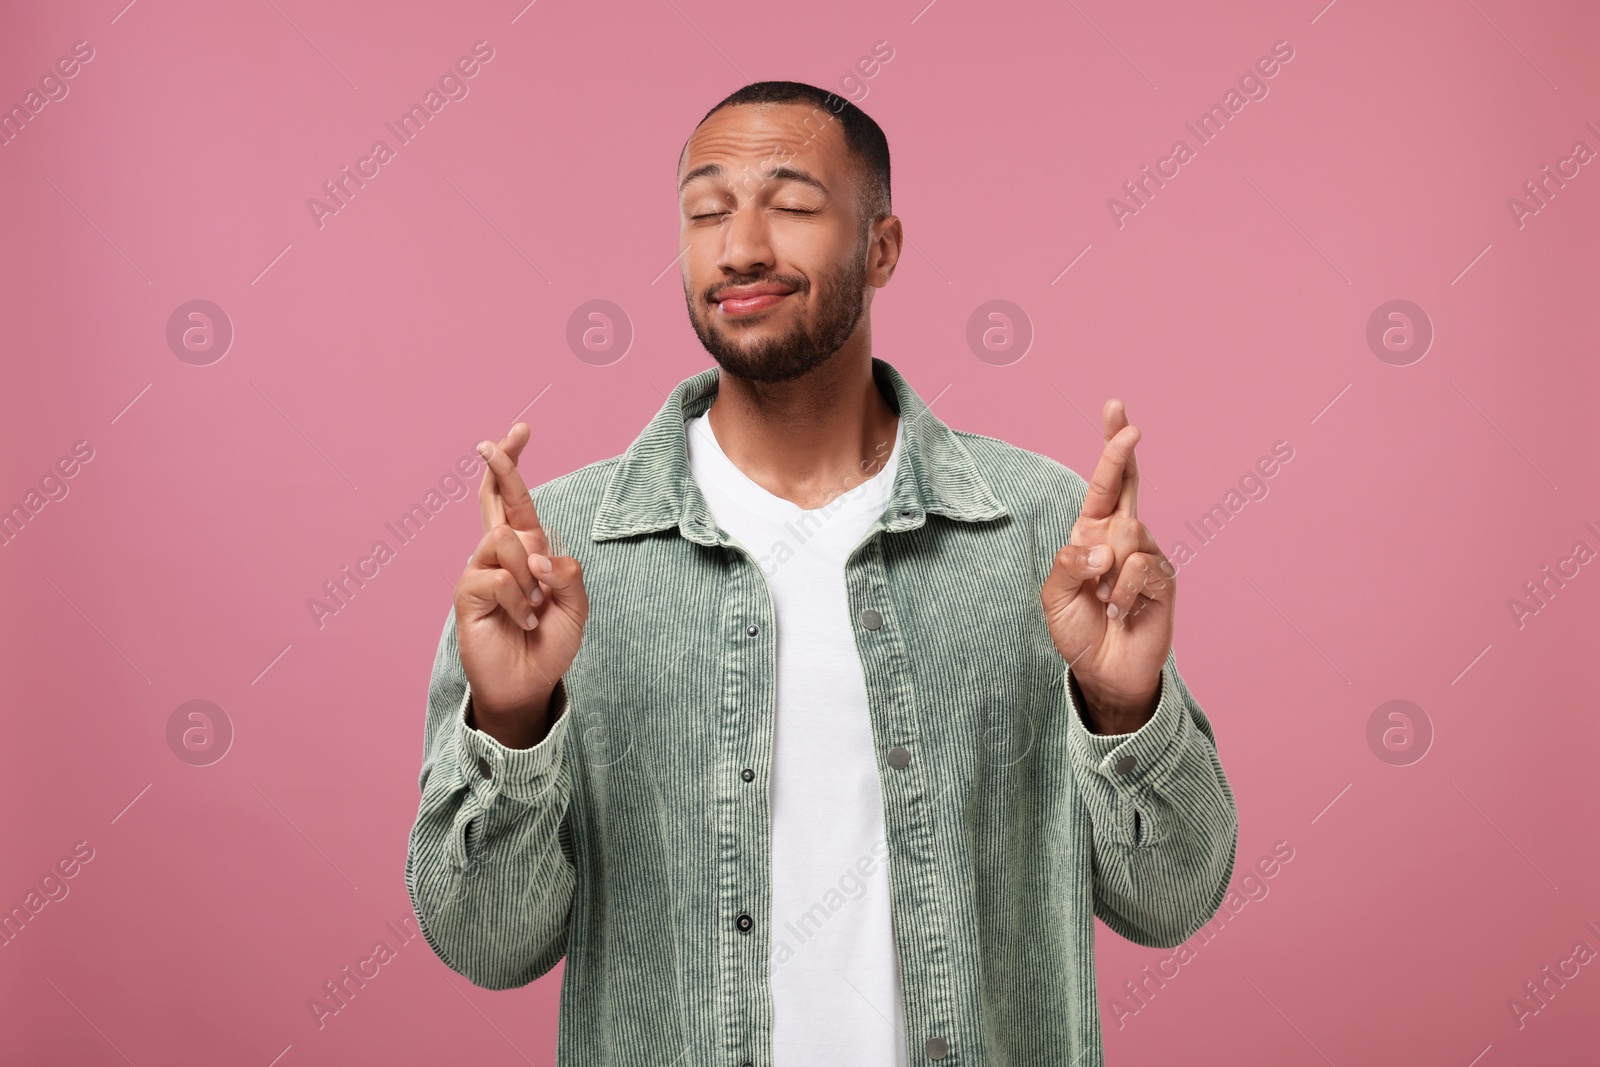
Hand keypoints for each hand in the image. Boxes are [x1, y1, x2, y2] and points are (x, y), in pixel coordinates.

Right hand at [454, 423, 588, 729]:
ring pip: (508, 542)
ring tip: (534, 606)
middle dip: (500, 466)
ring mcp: (480, 570)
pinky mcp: (468, 593)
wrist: (529, 683)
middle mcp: (499, 554)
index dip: (513, 466)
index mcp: (527, 551)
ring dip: (530, 576)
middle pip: (494, 499)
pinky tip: (523, 619)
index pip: (517, 501)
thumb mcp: (575, 606)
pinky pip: (499, 578)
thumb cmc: (549, 643)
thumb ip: (568, 574)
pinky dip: (520, 601)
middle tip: (490, 442)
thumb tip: (540, 553)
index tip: (518, 431)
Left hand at [1041, 399, 1174, 729]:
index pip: (1105, 483)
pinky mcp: (1164, 580)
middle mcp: (1122, 537)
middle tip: (1129, 425)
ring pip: (1128, 533)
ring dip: (1106, 570)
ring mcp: (1147, 556)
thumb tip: (1103, 547)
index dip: (1112, 447)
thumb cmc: (1078, 631)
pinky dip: (1122, 593)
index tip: (1116, 409)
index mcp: (1092, 534)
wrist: (1104, 672)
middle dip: (1123, 451)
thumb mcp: (1055, 596)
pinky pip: (1139, 568)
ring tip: (1104, 599)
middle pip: (1129, 483)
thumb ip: (1069, 564)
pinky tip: (1120, 611)